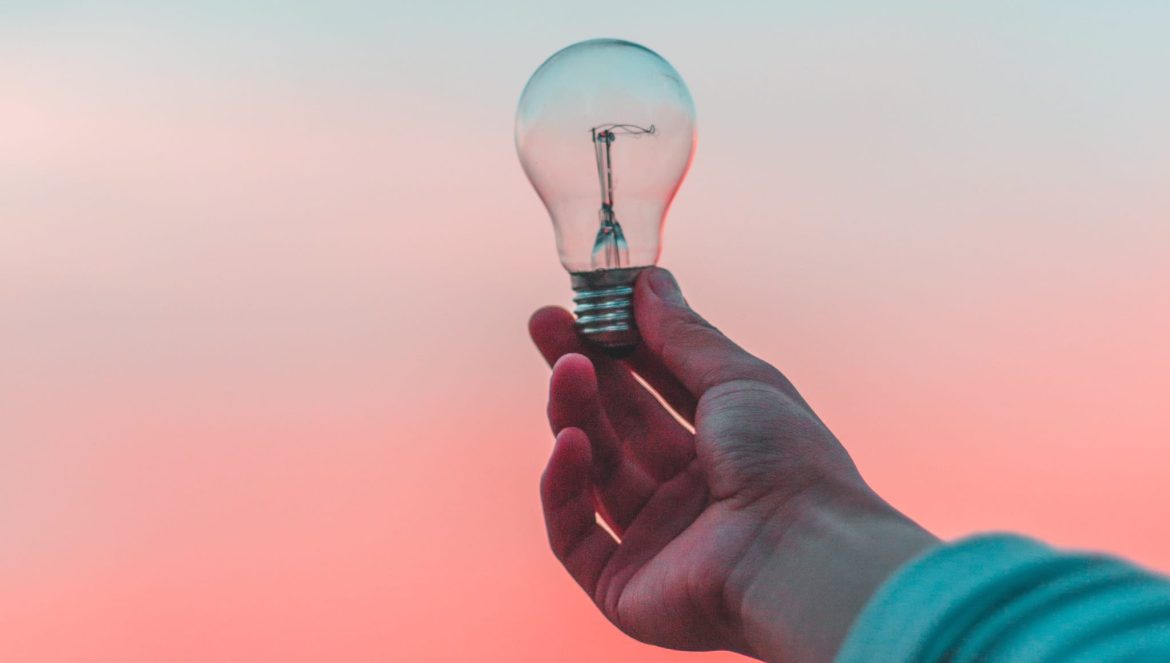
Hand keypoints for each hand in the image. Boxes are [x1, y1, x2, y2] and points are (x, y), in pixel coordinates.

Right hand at [531, 268, 936, 661]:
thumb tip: (648, 280)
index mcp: (726, 448)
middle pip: (619, 425)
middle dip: (582, 371)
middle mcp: (691, 494)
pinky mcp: (623, 587)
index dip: (620, 346)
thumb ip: (683, 334)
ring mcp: (656, 541)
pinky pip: (574, 535)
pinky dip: (564, 488)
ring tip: (566, 368)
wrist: (800, 555)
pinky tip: (569, 442)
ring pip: (595, 471)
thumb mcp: (738, 379)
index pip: (658, 388)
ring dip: (575, 415)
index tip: (585, 304)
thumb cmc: (787, 461)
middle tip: (544, 322)